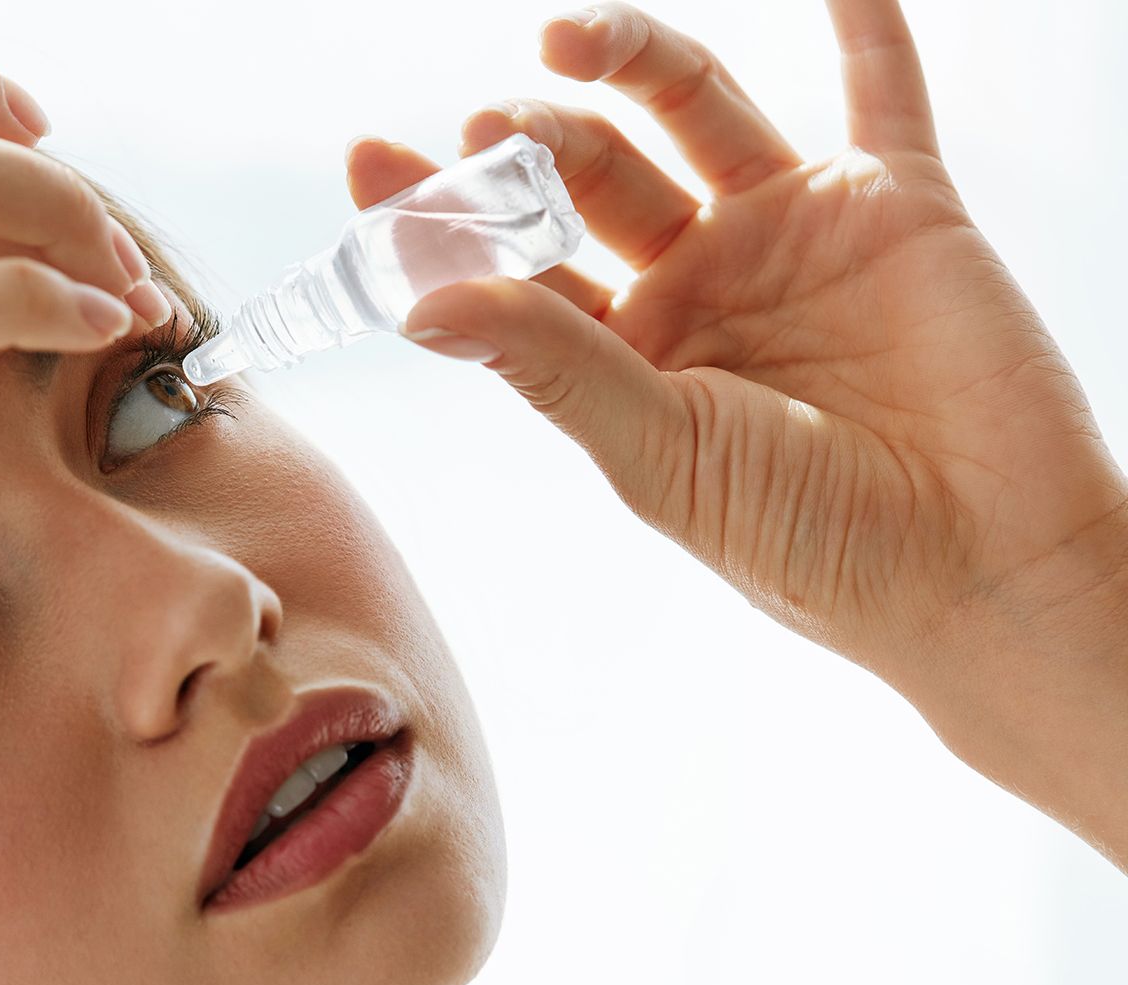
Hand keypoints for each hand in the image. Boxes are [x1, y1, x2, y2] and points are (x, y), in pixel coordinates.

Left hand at [347, 1, 1127, 846]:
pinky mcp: (896, 209)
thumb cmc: (809, 542)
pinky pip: (880, 93)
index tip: (368, 161)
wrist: (980, 567)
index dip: (442, 215)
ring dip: (630, 62)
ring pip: (693, 113)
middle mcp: (696, 284)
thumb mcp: (657, 452)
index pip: (514, 264)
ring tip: (561, 39)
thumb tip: (418, 302)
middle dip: (533, 144)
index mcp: (625, 354)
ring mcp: (789, 238)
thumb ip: (548, 364)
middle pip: (591, 177)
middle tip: (489, 127)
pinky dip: (863, 25)